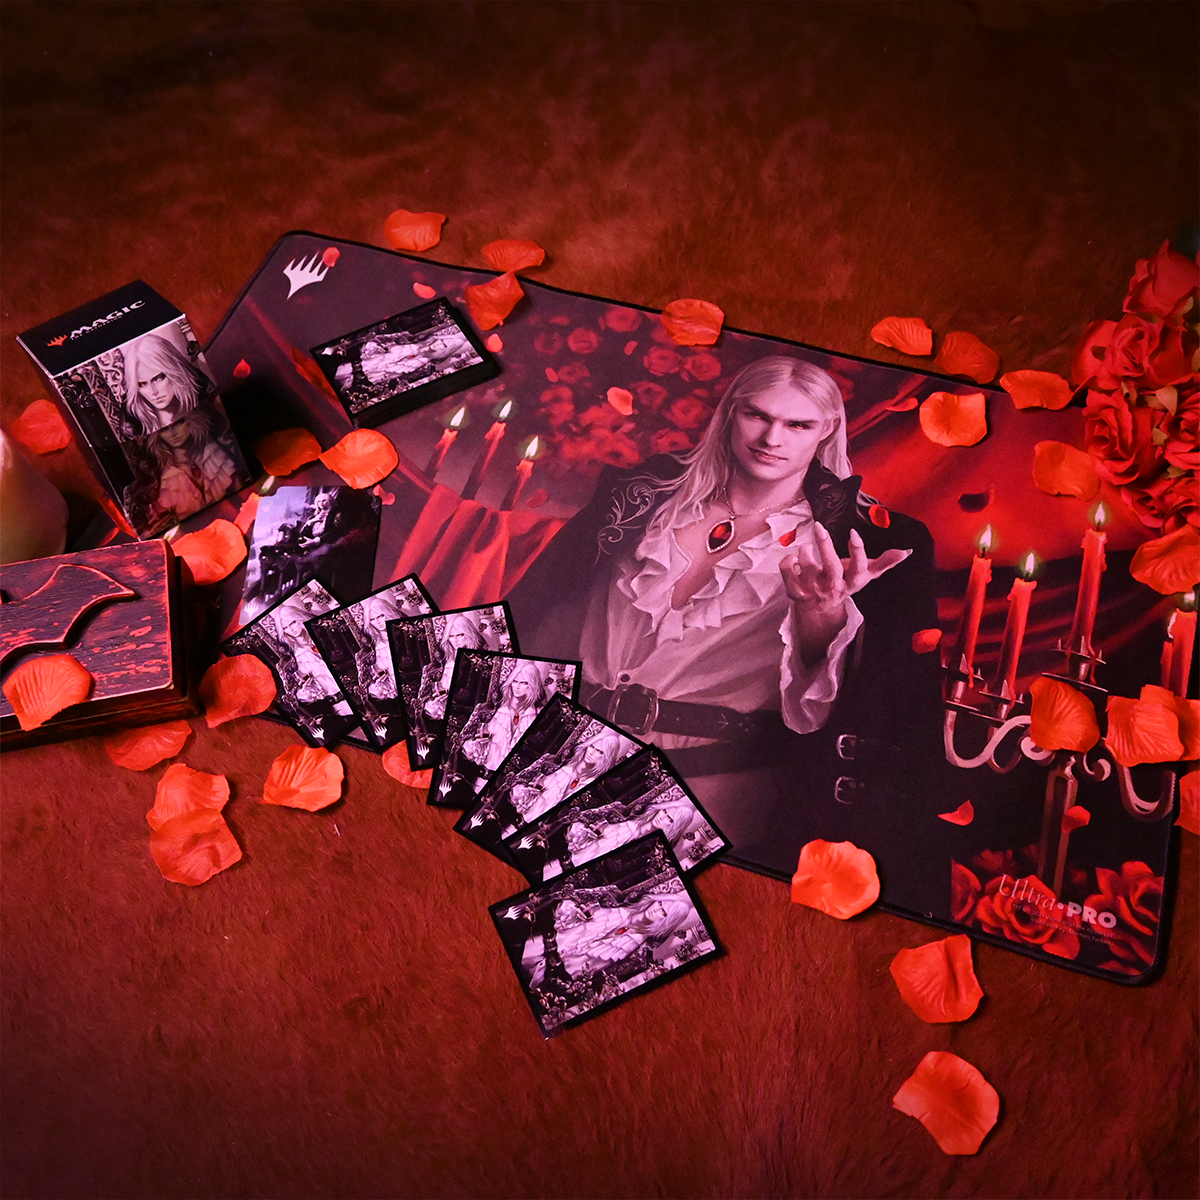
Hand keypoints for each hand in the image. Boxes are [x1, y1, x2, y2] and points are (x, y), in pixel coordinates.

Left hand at [781, 524, 910, 608]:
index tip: (853, 533)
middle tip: (819, 527)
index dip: (857, 551)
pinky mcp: (795, 590)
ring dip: (804, 552)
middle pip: (831, 567)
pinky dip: (788, 561)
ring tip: (807, 547)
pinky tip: (794, 558)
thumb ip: (885, 563)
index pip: (859, 567)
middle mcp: (833, 586)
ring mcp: (813, 589)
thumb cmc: (844, 583)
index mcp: (852, 581)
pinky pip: (788, 571)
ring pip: (806, 567)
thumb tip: (907, 551)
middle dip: (825, 545)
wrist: (820, 609)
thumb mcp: (864, 575)